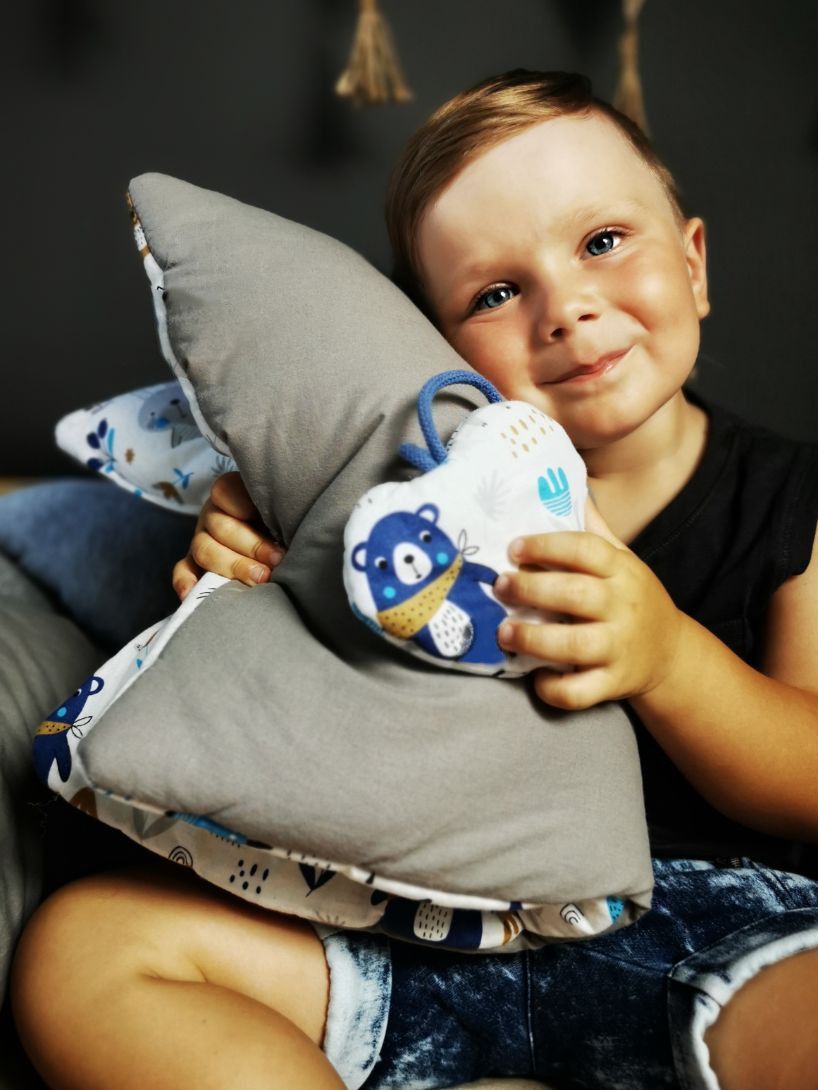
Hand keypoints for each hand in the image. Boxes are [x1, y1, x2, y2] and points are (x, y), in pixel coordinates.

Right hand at [172, 472, 283, 599]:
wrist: (277, 539)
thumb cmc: (283, 520)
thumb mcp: (281, 508)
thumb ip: (282, 510)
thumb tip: (296, 528)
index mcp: (231, 494)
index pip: (225, 491)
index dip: (246, 506)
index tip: (275, 520)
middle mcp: (213, 516)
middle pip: (220, 527)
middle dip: (252, 546)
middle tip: (278, 560)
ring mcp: (202, 540)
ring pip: (204, 550)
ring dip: (233, 566)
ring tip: (260, 579)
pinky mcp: (195, 564)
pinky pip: (183, 571)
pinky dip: (186, 582)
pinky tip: (191, 594)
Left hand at [493, 501, 682, 709]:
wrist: (670, 653)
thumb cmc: (630, 598)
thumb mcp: (622, 560)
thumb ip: (594, 530)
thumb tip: (566, 482)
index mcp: (622, 570)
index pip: (586, 550)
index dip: (548, 545)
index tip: (514, 547)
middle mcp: (622, 607)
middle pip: (576, 594)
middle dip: (532, 588)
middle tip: (499, 585)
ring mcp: (618, 647)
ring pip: (574, 645)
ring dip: (533, 638)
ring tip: (503, 631)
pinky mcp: (613, 684)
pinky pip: (579, 691)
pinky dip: (553, 688)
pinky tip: (535, 676)